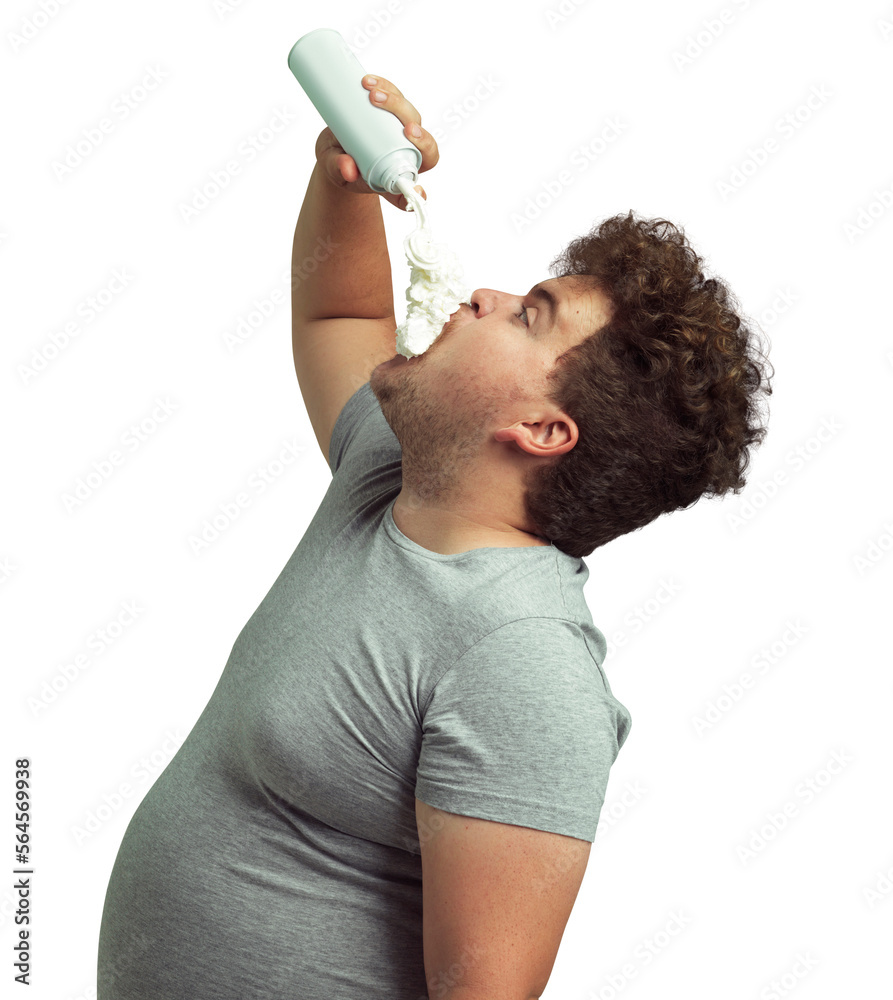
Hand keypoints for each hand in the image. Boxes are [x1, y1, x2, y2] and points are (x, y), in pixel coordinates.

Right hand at [314, 74, 439, 211]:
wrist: (332, 154)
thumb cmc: (341, 170)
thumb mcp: (337, 173)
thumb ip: (340, 172)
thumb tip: (347, 169)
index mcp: (403, 168)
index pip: (427, 158)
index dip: (425, 146)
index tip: (410, 134)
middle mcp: (406, 146)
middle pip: (416, 126)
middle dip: (402, 112)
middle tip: (377, 103)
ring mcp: (397, 127)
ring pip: (406, 109)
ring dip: (392, 97)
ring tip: (370, 92)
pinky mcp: (387, 111)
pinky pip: (393, 95)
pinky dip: (383, 86)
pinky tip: (368, 82)